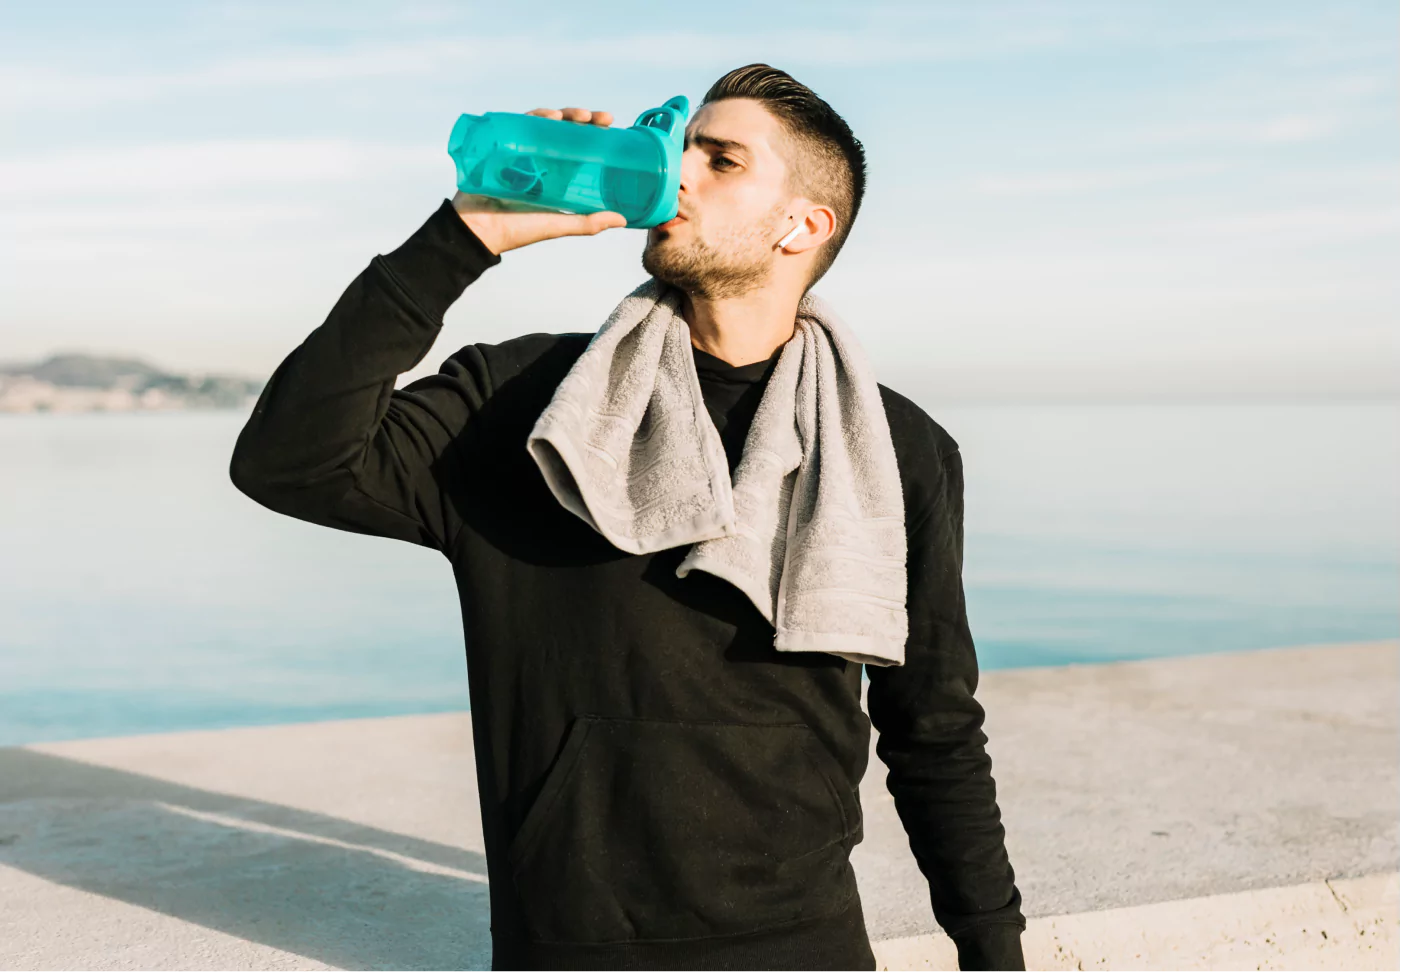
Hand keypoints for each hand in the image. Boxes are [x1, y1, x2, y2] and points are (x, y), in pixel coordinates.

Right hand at [452, 107, 627, 254]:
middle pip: (564, 130)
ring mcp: (520, 150)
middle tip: (605, 118)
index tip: (612, 125)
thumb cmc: (517, 230)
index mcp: (555, 174)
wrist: (477, 230)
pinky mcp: (502, 145)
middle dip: (584, 119)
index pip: (578, 146)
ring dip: (563, 114)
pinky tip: (549, 116)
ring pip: (544, 123)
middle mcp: (539, 159)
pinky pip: (519, 124)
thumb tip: (623, 220)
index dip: (595, 133)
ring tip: (581, 116)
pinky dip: (534, 117)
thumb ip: (587, 223)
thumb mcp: (558, 225)